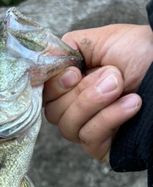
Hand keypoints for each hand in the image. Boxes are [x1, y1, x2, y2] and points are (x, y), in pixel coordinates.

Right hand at [43, 24, 152, 162]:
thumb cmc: (144, 54)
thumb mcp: (103, 39)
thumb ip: (67, 47)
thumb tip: (43, 58)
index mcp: (73, 84)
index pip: (44, 95)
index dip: (53, 86)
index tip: (74, 73)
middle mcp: (78, 108)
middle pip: (52, 113)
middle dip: (80, 93)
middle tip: (111, 76)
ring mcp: (89, 129)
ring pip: (68, 127)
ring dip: (93, 103)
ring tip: (121, 86)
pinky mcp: (102, 147)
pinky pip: (89, 137)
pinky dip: (109, 118)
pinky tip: (131, 103)